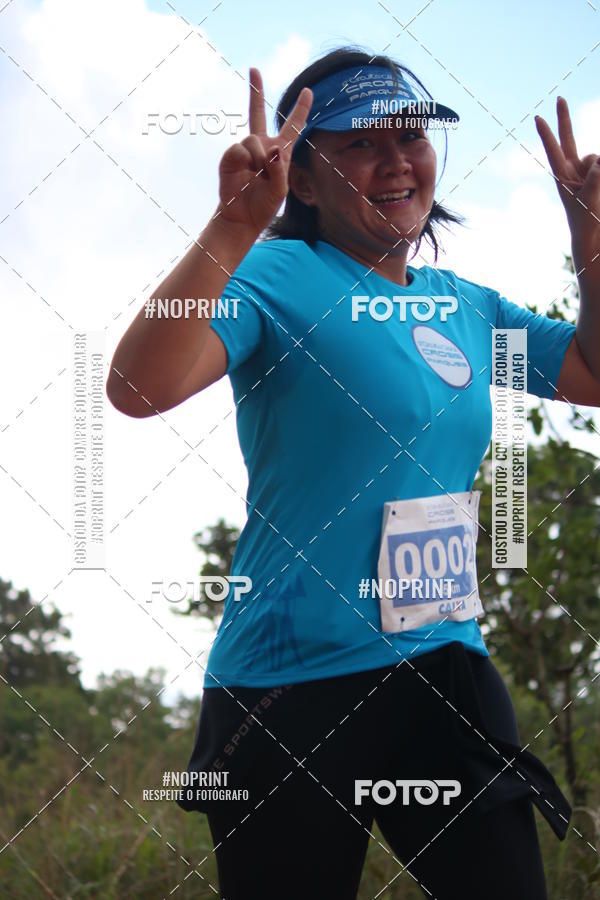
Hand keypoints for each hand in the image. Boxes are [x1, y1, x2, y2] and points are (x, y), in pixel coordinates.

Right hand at [215, 67, 312, 233]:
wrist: (242, 218)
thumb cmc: (263, 206)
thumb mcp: (280, 192)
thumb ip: (279, 171)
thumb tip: (271, 150)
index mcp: (279, 152)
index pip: (292, 127)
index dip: (301, 109)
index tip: (308, 91)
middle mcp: (261, 147)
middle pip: (258, 113)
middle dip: (255, 91)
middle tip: (254, 69)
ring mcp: (245, 150)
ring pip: (254, 140)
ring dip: (259, 159)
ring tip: (258, 176)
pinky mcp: (230, 157)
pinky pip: (240, 149)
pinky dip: (247, 161)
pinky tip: (247, 173)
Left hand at [535, 97, 599, 251]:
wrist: (590, 230)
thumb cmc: (585, 217)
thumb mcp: (590, 198)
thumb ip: (595, 177)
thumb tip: (599, 160)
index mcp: (561, 175)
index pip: (553, 150)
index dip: (547, 133)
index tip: (537, 118)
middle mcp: (570, 169)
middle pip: (567, 138)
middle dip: (565, 118)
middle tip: (559, 98)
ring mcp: (582, 170)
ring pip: (595, 156)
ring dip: (598, 171)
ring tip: (594, 192)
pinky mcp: (593, 172)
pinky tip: (596, 187)